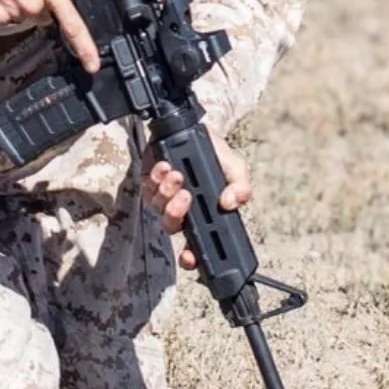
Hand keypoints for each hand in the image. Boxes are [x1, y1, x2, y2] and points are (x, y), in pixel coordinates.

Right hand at [0, 0, 99, 72]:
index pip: (72, 23)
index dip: (85, 47)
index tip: (92, 64)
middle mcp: (33, 3)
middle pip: (45, 14)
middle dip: (40, 1)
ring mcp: (13, 12)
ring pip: (25, 16)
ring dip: (21, 3)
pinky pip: (6, 18)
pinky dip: (3, 7)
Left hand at [142, 132, 251, 268]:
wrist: (196, 130)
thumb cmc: (216, 154)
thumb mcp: (236, 168)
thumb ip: (241, 187)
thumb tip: (230, 204)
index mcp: (204, 215)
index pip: (197, 245)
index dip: (192, 258)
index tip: (190, 257)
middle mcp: (183, 211)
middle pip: (172, 227)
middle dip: (175, 214)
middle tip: (186, 197)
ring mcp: (164, 198)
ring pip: (158, 207)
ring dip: (166, 192)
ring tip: (176, 175)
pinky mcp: (149, 183)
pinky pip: (147, 188)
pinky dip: (155, 178)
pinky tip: (164, 166)